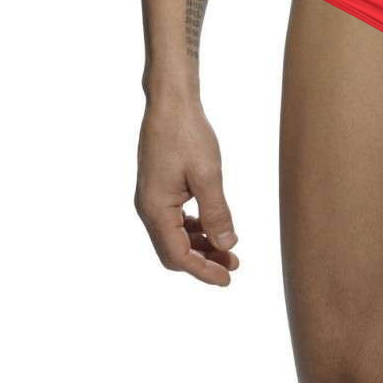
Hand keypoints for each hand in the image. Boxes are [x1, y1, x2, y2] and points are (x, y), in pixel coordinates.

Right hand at [135, 95, 239, 284]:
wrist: (171, 103)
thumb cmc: (188, 135)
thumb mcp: (208, 175)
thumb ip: (217, 212)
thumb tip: (227, 245)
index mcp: (155, 210)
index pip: (178, 256)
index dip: (204, 271)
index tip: (228, 279)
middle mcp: (148, 209)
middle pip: (174, 251)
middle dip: (204, 261)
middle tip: (234, 266)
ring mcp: (152, 198)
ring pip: (175, 236)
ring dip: (201, 245)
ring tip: (229, 249)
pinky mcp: (159, 188)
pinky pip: (176, 219)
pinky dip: (195, 228)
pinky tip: (214, 227)